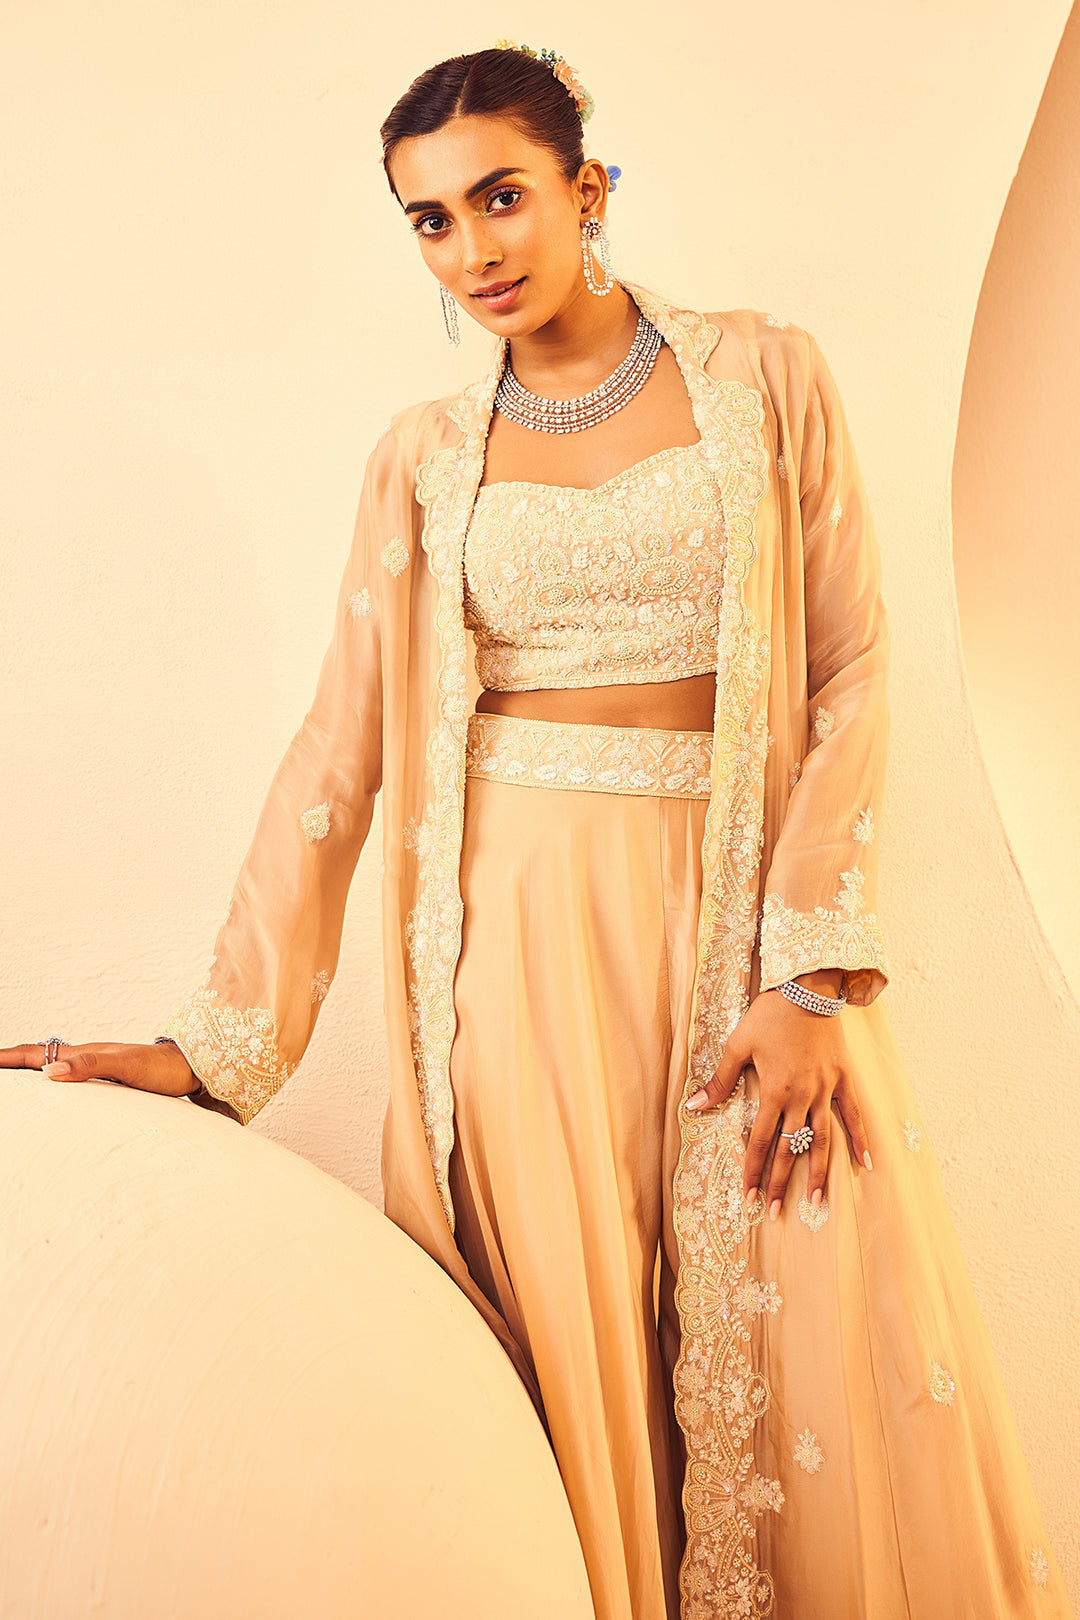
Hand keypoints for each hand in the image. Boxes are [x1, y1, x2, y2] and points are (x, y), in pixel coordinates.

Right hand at [0, 1041, 199, 1099]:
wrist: (189, 1069)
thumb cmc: (160, 1068)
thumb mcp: (125, 1066)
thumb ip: (90, 1066)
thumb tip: (49, 1072)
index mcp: (84, 1053)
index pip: (37, 1054)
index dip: (9, 1057)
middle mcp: (86, 1059)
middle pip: (39, 1058)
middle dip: (12, 1061)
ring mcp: (96, 1068)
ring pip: (52, 1067)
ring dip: (29, 1070)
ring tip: (12, 1079)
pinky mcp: (108, 1080)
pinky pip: (69, 1079)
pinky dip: (51, 1081)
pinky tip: (53, 1091)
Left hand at [684, 982, 871, 1219]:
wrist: (807, 988)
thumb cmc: (768, 1015)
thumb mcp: (737, 1045)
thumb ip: (719, 1081)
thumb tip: (694, 1107)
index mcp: (774, 1091)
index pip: (760, 1141)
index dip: (752, 1171)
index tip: (748, 1198)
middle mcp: (802, 1097)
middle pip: (790, 1148)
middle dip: (780, 1182)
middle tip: (775, 1212)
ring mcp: (825, 1090)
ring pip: (822, 1140)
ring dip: (817, 1172)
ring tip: (816, 1203)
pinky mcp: (842, 1079)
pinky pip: (853, 1115)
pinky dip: (860, 1139)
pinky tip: (866, 1163)